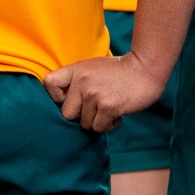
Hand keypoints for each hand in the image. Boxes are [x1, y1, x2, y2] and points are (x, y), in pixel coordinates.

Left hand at [44, 53, 166, 132]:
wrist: (146, 70)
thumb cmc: (120, 71)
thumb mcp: (93, 67)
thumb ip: (78, 81)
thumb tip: (64, 103)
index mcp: (77, 69)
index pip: (49, 83)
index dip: (56, 97)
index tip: (69, 99)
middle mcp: (82, 82)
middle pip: (67, 113)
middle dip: (81, 115)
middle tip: (96, 108)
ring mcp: (94, 95)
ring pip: (85, 124)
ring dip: (98, 121)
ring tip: (110, 108)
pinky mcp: (108, 107)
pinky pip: (99, 128)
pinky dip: (109, 125)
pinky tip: (118, 114)